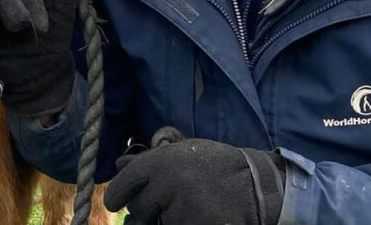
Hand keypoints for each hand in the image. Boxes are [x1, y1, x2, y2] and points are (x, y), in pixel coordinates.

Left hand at [104, 128, 285, 224]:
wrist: (256, 186)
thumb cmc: (217, 166)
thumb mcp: (184, 152)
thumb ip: (152, 160)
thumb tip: (119, 164)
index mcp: (164, 161)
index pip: (126, 181)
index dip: (117, 193)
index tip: (114, 202)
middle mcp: (168, 183)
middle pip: (139, 207)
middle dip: (146, 208)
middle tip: (164, 202)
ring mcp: (181, 208)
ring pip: (157, 222)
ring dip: (166, 218)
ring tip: (190, 204)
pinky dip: (183, 224)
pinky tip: (198, 214)